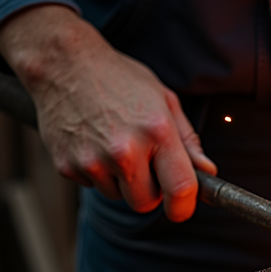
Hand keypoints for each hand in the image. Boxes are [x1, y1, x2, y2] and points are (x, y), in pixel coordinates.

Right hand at [0, 5, 216, 221]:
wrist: (63, 64)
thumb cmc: (118, 78)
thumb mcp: (164, 99)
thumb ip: (188, 140)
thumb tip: (207, 171)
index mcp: (156, 131)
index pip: (180, 189)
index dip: (184, 206)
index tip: (182, 207)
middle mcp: (125, 150)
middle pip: (146, 203)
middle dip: (150, 191)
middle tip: (145, 165)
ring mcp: (93, 160)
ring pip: (118, 196)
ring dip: (122, 181)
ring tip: (115, 145)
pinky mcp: (67, 166)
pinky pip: (93, 185)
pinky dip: (97, 172)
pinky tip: (95, 143)